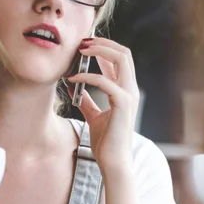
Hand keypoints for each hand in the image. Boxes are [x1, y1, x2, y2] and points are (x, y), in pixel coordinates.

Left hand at [67, 37, 139, 171]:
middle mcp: (130, 89)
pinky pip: (104, 80)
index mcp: (125, 91)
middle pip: (123, 52)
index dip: (103, 47)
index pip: (119, 59)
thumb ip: (87, 101)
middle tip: (82, 42)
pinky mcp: (122, 103)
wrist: (113, 161)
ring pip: (120, 58)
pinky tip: (72, 79)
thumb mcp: (93, 117)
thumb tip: (74, 87)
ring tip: (80, 51)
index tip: (84, 45)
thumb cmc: (106, 142)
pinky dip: (87, 76)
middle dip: (102, 42)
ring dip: (99, 50)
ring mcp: (129, 95)